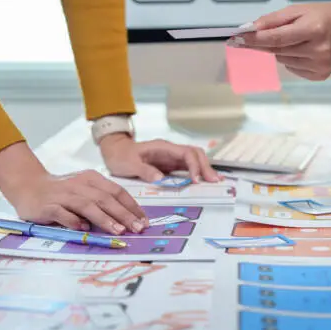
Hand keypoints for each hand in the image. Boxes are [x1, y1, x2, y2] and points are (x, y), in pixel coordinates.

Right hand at [0, 142, 147, 234]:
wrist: (28, 185)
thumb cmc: (63, 192)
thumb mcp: (85, 191)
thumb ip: (103, 202)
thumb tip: (127, 220)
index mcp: (92, 179)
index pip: (117, 191)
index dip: (132, 206)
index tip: (143, 221)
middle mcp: (79, 184)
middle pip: (105, 198)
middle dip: (124, 214)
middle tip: (137, 228)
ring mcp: (63, 194)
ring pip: (87, 205)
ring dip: (104, 218)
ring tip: (118, 230)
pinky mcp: (48, 205)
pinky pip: (62, 213)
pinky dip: (74, 221)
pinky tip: (83, 229)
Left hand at [99, 133, 219, 182]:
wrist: (115, 152)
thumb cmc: (121, 156)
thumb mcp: (129, 164)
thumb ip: (144, 170)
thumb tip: (161, 179)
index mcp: (163, 147)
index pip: (186, 153)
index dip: (194, 166)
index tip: (195, 180)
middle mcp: (171, 151)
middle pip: (195, 154)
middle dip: (206, 167)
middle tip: (215, 181)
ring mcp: (172, 157)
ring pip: (194, 160)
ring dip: (205, 170)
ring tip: (215, 181)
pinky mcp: (170, 165)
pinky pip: (188, 168)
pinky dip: (197, 174)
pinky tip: (203, 181)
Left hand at [231, 1, 330, 80]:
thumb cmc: (321, 14)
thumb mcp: (298, 10)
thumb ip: (272, 20)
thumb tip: (248, 30)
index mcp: (313, 29)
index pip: (276, 38)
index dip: (254, 39)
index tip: (235, 39)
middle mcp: (318, 50)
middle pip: (277, 51)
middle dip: (263, 44)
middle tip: (251, 37)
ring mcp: (320, 65)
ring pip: (282, 60)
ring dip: (280, 50)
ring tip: (296, 39)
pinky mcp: (320, 75)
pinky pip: (291, 68)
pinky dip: (290, 59)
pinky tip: (304, 50)